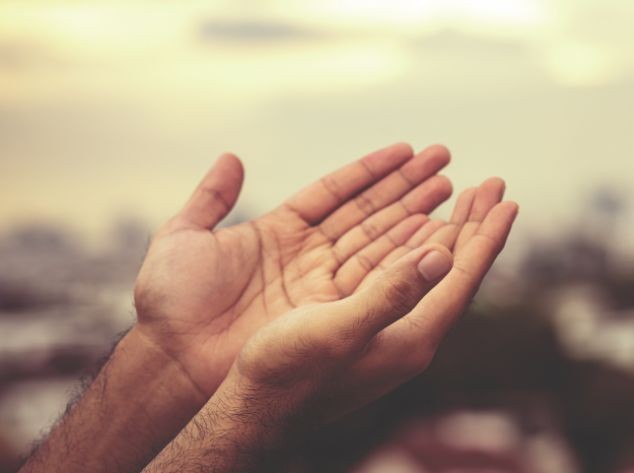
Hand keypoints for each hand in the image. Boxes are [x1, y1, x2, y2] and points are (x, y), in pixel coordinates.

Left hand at [133, 143, 453, 395]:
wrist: (174, 362)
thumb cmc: (172, 304)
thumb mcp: (183, 239)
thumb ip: (212, 198)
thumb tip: (231, 157)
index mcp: (279, 231)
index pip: (335, 191)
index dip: (371, 170)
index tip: (406, 150)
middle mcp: (308, 255)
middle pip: (366, 212)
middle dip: (407, 186)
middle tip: (444, 158)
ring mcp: (320, 283)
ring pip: (377, 240)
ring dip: (414, 212)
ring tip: (448, 187)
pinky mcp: (327, 312)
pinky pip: (371, 278)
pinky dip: (401, 255)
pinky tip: (431, 231)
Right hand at [143, 180, 516, 471]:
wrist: (255, 412)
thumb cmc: (288, 375)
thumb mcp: (338, 331)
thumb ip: (389, 294)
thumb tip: (442, 255)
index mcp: (412, 338)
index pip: (462, 279)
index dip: (486, 236)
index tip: (507, 199)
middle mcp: (409, 335)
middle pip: (454, 270)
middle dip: (473, 224)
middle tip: (492, 184)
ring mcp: (389, 332)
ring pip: (429, 271)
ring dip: (447, 230)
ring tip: (461, 197)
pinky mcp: (366, 327)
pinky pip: (403, 278)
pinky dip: (414, 246)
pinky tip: (414, 233)